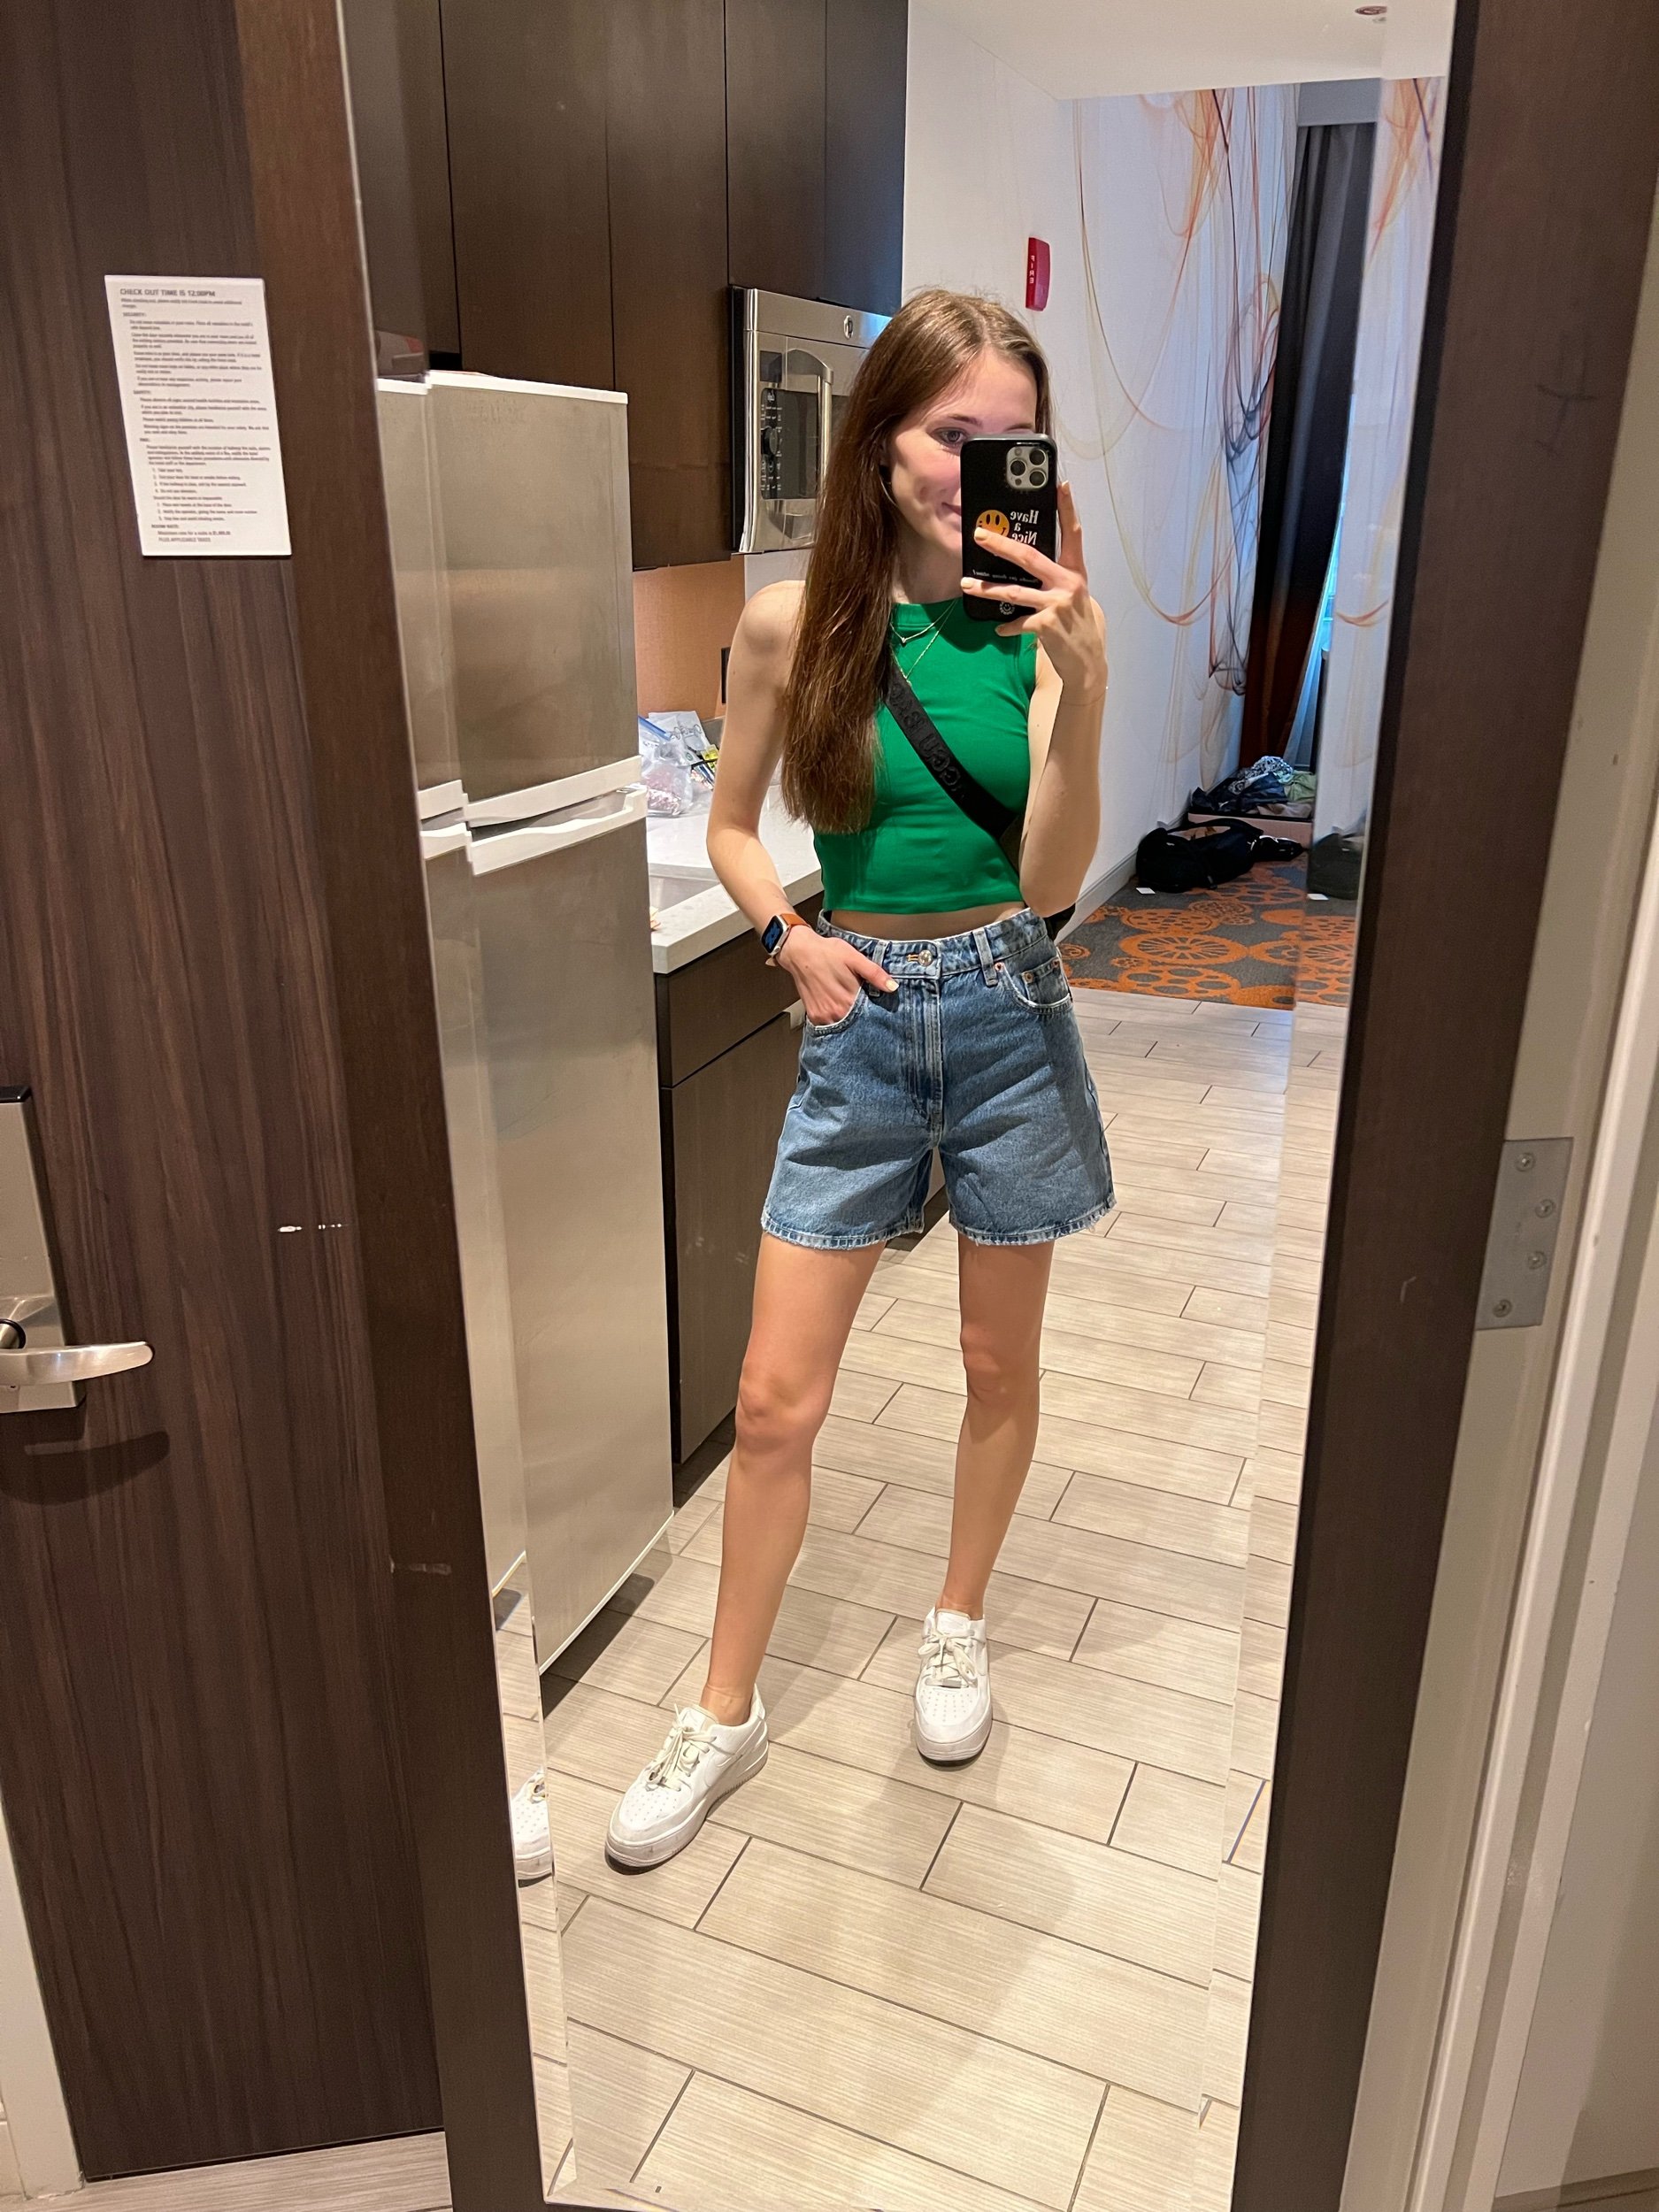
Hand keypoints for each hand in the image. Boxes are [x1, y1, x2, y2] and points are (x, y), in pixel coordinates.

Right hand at [777, 927, 896, 1024]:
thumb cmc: (827, 952)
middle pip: (857, 1022)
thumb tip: (893, 987)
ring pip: (843, 1025)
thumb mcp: (855, 958)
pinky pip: (829, 1025)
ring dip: (849, 1020)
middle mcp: (836, 1012)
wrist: (800, 952)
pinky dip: (836, 1019)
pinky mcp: (814, 1015)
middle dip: (864, 1018)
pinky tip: (839, 1009)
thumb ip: (875, 974)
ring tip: (850, 1007)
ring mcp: (823, 1016)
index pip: (870, 1015)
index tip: (880, 1009)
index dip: (876, 1013)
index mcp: (849, 999)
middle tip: (865, 1008)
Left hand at [964, 481, 1106, 697]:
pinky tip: (998, 628)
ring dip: (987, 589)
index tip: (1060, 484)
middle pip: (1029, 557)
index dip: (1067, 508)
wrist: (1088, 663)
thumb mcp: (1074, 597)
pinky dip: (1006, 626)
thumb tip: (1027, 566)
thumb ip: (1056, 580)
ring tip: (966, 584)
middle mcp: (1068, 584)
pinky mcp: (1046, 626)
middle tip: (979, 534)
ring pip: (1014, 592)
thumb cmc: (1078, 626)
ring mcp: (1057, 605)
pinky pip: (1017, 623)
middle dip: (1001, 544)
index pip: (1073, 534)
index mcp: (1075, 573)